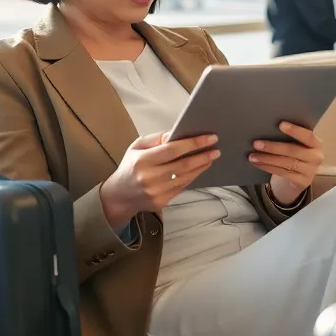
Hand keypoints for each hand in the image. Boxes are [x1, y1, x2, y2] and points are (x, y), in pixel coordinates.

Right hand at [99, 132, 219, 229]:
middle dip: (203, 156)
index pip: (173, 150)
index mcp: (143, 160)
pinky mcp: (162, 201)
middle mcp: (150, 177)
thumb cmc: (131, 166)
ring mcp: (156, 191)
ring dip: (201, 167)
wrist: (119, 196)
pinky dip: (193, 177)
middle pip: (183, 165)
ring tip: (210, 158)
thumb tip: (178, 134)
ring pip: (185, 177)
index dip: (193, 143)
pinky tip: (199, 169)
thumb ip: (157, 139)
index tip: (210, 138)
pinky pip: (182, 187)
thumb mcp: (137, 146)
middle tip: (216, 149)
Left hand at [250, 122, 323, 203]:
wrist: (300, 176)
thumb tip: (267, 128)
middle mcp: (316, 157)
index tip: (280, 124)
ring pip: (287, 163)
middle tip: (256, 144)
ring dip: (267, 159)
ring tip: (252, 156)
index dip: (295, 130)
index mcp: (316, 143)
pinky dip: (268, 168)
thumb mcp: (297, 144)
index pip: (308, 136)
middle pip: (293, 151)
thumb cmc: (295, 154)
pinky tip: (258, 164)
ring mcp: (311, 171)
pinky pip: (283, 173)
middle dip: (273, 147)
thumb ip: (289, 137)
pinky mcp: (303, 182)